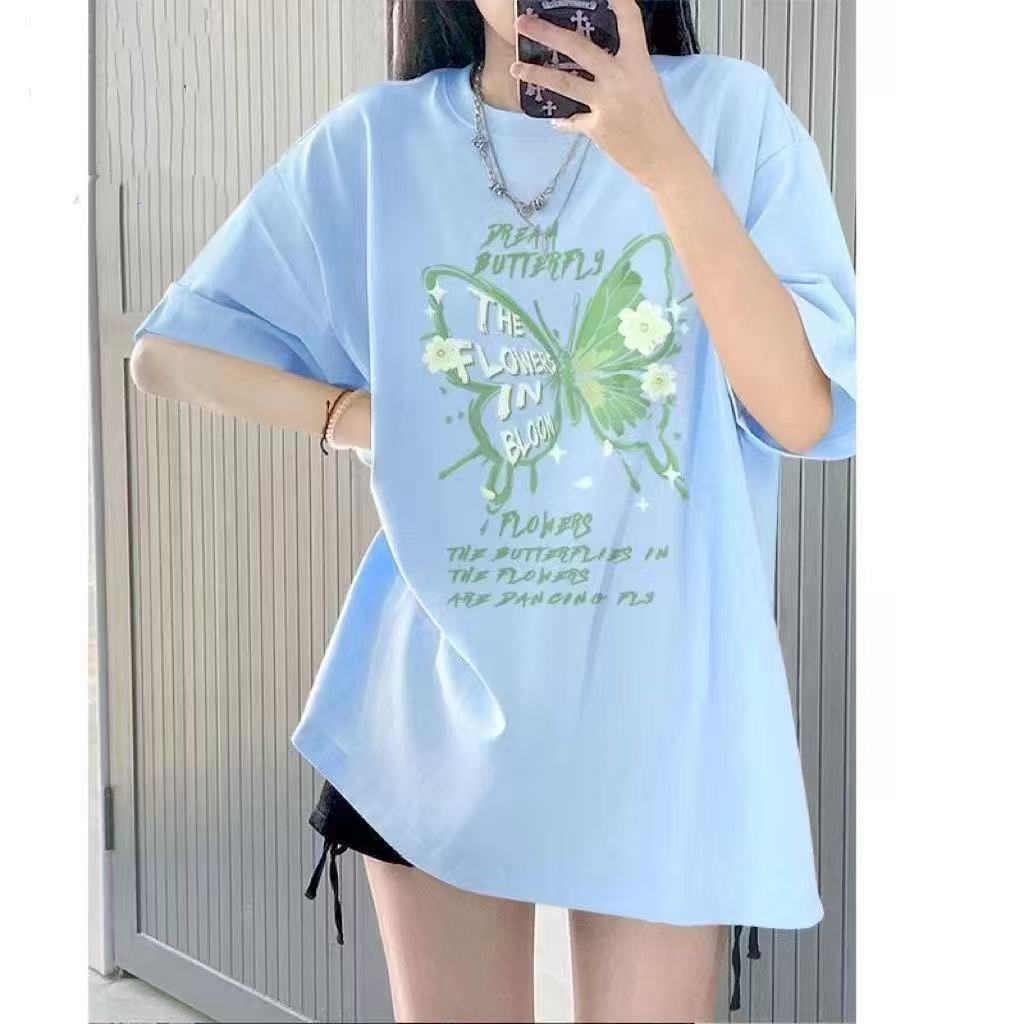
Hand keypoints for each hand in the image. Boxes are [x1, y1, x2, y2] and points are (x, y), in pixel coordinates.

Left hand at [510, 0, 690, 191]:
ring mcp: (605, 103)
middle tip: (522, 24)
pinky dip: (565, 121)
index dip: (618, 1)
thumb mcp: (646, 83)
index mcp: (637, 62)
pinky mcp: (596, 127)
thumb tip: (598, 63)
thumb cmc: (658, 119)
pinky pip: (573, 120)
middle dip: (547, 33)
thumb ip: (622, 69)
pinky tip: (556, 120)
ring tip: (516, 68)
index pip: (628, 20)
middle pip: (578, 48)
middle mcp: (619, 78)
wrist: (663, 156)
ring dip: (537, 74)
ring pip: (564, 84)